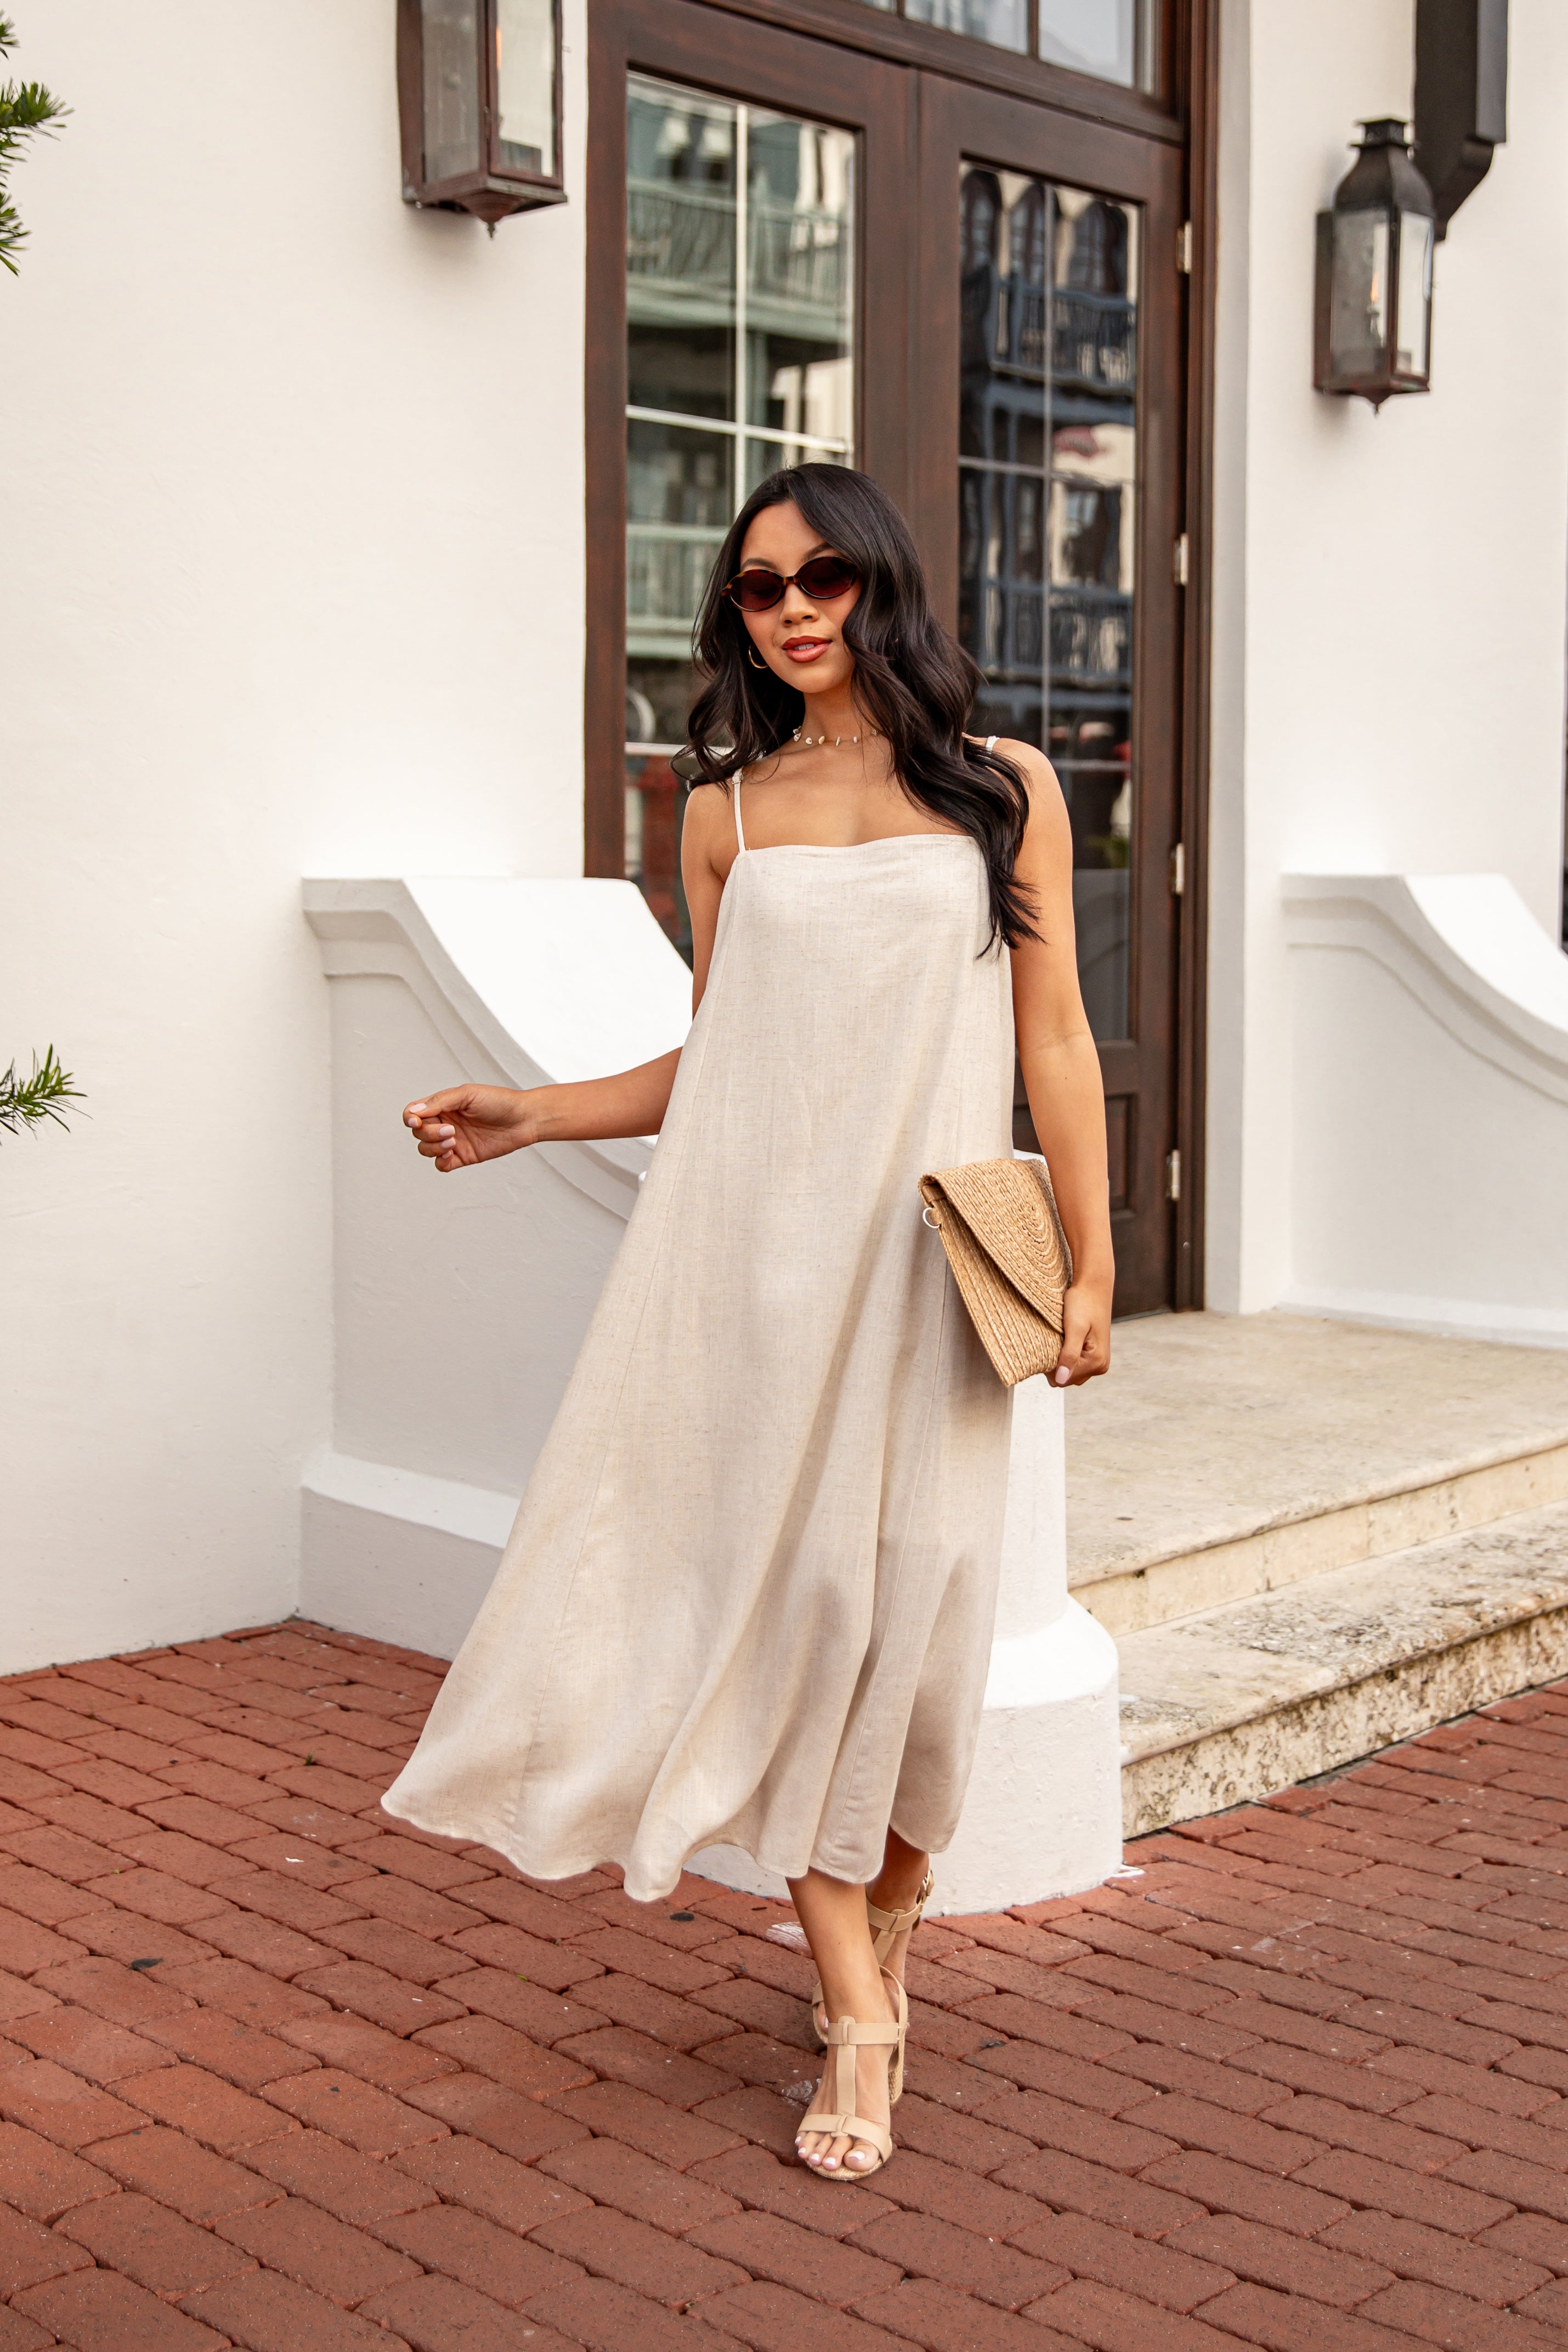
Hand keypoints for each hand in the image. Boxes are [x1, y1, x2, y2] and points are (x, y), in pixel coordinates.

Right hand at [403, 1085, 535, 1171]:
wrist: (524, 1119)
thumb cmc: (499, 1101)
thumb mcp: (467, 1094)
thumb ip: (440, 1102)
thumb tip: (414, 1112)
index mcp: (442, 1105)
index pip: (413, 1113)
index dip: (410, 1119)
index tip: (417, 1121)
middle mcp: (444, 1122)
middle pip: (418, 1133)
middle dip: (429, 1133)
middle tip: (451, 1130)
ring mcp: (453, 1141)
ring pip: (425, 1149)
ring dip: (433, 1147)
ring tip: (454, 1141)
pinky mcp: (463, 1157)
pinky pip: (441, 1165)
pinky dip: (440, 1162)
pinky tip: (451, 1154)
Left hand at [1052, 1279, 1110, 1386]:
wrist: (1093, 1287)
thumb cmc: (1083, 1303)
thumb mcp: (1074, 1328)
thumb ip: (1069, 1355)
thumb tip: (1061, 1379)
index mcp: (1097, 1362)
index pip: (1063, 1379)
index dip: (1050, 1365)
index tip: (1047, 1344)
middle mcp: (1100, 1366)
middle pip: (1066, 1379)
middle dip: (1056, 1363)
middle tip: (1054, 1340)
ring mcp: (1098, 1361)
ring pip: (1069, 1372)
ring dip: (1060, 1359)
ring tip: (1061, 1338)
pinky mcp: (1094, 1355)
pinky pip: (1074, 1364)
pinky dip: (1065, 1355)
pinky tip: (1064, 1340)